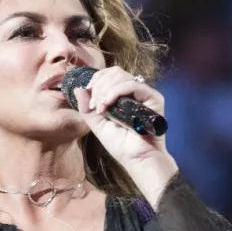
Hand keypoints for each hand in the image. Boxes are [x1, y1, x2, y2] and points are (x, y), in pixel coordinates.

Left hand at [73, 67, 177, 204]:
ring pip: (121, 76)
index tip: (87, 93)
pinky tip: (107, 104)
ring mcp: (144, 93)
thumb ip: (86, 108)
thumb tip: (78, 88)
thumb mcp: (97, 124)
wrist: (137, 158)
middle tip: (93, 105)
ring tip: (100, 108)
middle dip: (98, 85)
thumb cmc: (120, 145)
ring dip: (104, 90)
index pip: (109, 75)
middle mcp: (134, 92)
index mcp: (122, 95)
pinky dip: (115, 92)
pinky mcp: (153, 97)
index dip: (96, 79)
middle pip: (114, 72)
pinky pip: (132, 85)